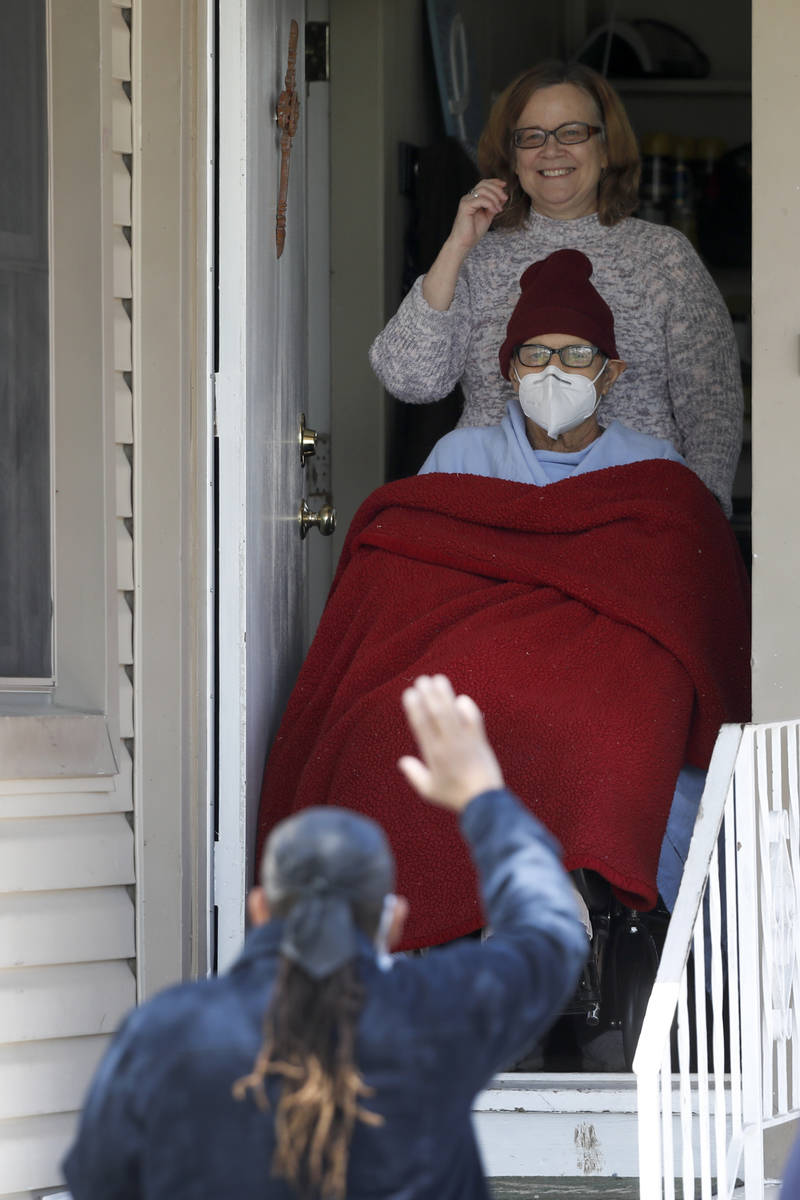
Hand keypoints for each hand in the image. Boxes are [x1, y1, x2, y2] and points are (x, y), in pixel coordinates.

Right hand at [397, 675, 503, 811]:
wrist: (483, 800)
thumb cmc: (454, 796)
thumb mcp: (429, 790)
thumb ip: (414, 774)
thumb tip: (402, 761)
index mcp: (433, 754)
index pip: (421, 725)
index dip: (415, 707)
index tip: (410, 693)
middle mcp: (448, 744)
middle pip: (437, 713)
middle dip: (429, 694)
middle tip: (422, 680)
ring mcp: (466, 741)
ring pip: (453, 712)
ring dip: (445, 694)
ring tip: (438, 679)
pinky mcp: (480, 741)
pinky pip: (474, 719)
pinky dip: (468, 708)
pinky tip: (461, 699)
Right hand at [447, 178, 508, 253]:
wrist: (464, 243)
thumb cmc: (474, 231)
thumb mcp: (488, 216)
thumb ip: (494, 205)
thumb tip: (503, 197)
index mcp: (473, 198)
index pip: (484, 183)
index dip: (494, 182)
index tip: (504, 185)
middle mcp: (468, 197)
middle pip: (484, 184)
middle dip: (497, 189)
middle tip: (505, 198)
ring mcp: (466, 201)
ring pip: (483, 190)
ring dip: (495, 197)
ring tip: (499, 208)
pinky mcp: (465, 206)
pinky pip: (480, 199)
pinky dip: (490, 204)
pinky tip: (495, 211)